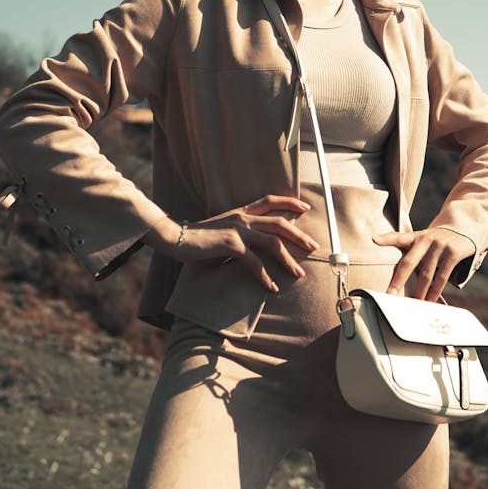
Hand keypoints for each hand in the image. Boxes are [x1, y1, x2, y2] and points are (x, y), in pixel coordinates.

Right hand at [145, 195, 318, 293]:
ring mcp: (237, 230)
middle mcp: (242, 217)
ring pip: (272, 243)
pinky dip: (265, 277)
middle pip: (279, 223)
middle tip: (313, 247)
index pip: (270, 200)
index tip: (305, 209)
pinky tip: (271, 288)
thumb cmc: (196, 236)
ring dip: (288, 260)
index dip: (289, 203)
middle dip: (299, 235)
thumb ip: (238, 230)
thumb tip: (253, 240)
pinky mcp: (230, 245)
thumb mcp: (221, 227)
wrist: (174, 236)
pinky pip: (254, 262)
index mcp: (240, 211)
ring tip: (298, 273)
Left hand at [372, 227, 474, 301]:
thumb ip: (410, 251)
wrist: (463, 228)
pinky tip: (429, 300)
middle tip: (390, 294)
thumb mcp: (422, 239)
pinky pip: (442, 277)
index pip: (398, 237)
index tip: (374, 240)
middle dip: (399, 280)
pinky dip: (435, 291)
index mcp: (415, 236)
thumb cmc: (436, 240)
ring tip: (411, 304)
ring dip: (419, 292)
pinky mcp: (453, 253)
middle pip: (409, 262)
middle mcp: (426, 239)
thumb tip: (397, 278)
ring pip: (426, 274)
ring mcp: (440, 246)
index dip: (386, 238)